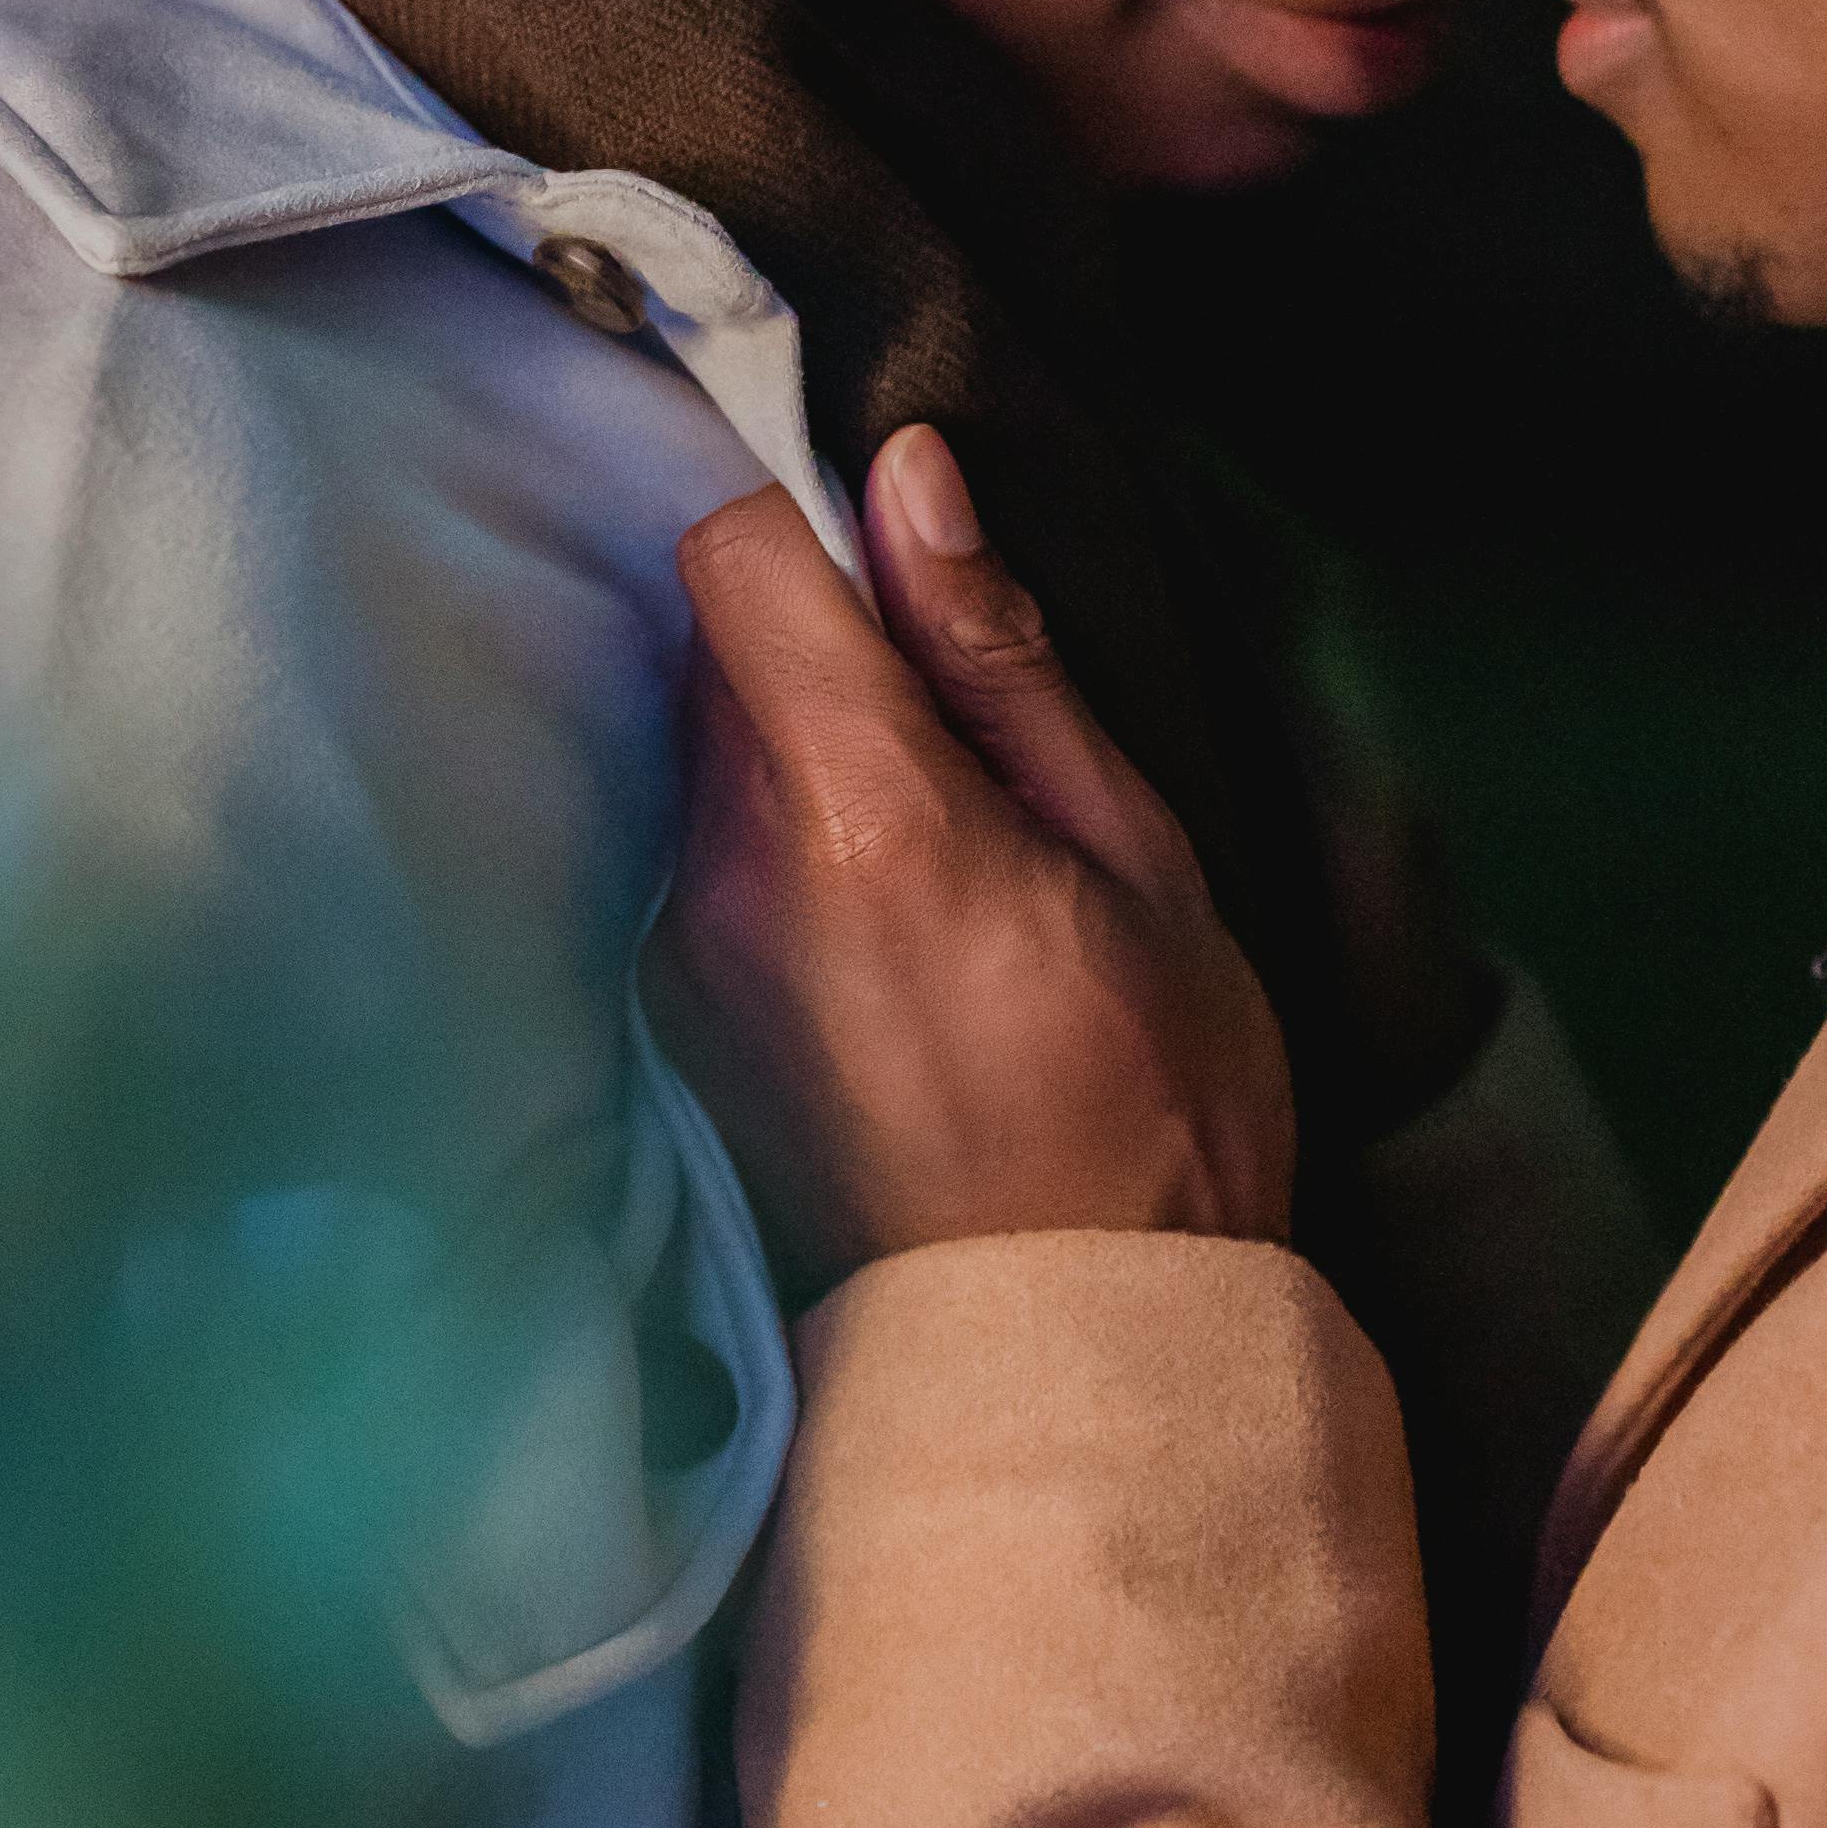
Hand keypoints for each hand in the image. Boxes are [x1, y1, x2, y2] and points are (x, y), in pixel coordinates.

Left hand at [652, 427, 1296, 1306]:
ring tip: (939, 834)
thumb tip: (906, 476)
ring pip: (704, 750)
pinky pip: (702, 856)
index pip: (731, 555)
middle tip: (957, 713)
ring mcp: (680, 954)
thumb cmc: (1153, 1096)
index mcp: (853, 810)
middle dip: (815, 636)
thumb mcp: (1133, 849)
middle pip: (711, 648)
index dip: (807, 517)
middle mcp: (723, 869)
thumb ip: (995, 655)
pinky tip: (887, 923)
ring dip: (797, 741)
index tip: (901, 556)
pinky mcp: (673, 1020)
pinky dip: (775, 840)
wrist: (1068, 1351)